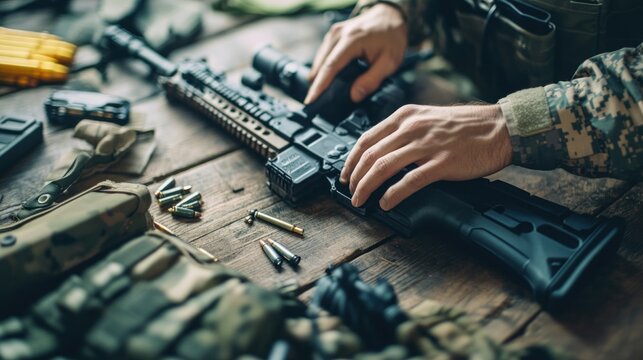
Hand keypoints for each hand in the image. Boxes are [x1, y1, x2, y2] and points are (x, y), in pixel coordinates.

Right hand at [304, 3, 406, 103]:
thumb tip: (354, 96)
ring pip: (319, 61)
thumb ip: (372, 80)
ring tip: (322, 94)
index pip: (330, 67)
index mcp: (352, 40)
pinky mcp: (333, 35)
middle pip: (321, 65)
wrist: (390, 15)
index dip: (319, 86)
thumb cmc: (391, 37)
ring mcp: (333, 33)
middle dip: (317, 85)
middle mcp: (338, 35)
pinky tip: (329, 79)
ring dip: (320, 77)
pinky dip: (324, 68)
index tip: (311, 100)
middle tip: (316, 104)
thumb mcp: (389, 62)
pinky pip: (323, 55)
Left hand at [340, 104, 512, 209]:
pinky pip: (410, 181)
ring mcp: (426, 145)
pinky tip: (385, 203)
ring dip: (367, 187)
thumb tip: (381, 152)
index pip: (366, 139)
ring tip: (361, 201)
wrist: (500, 127)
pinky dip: (393, 194)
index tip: (345, 175)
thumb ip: (404, 131)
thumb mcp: (427, 117)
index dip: (350, 160)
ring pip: (384, 167)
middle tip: (351, 192)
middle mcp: (412, 128)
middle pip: (371, 155)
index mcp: (405, 116)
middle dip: (355, 177)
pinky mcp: (442, 163)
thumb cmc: (466, 125)